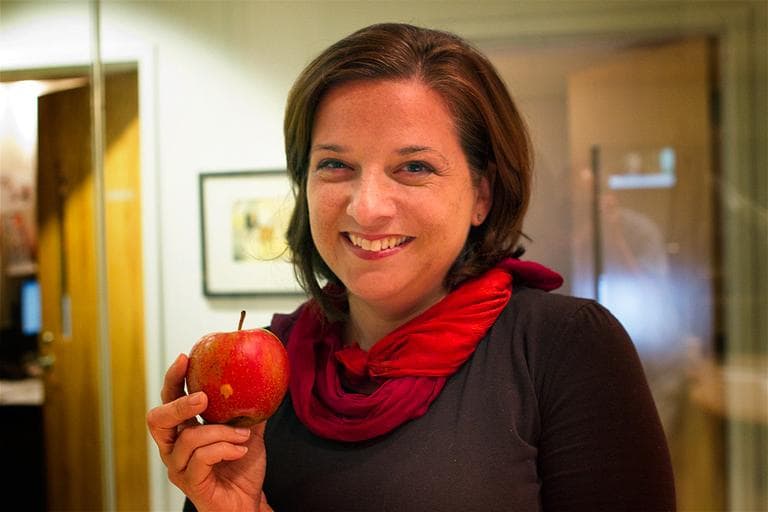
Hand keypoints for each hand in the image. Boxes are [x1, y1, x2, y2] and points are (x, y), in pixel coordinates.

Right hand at [146, 354, 268, 511]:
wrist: (248, 503)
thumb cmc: (242, 468)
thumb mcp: (249, 432)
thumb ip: (250, 410)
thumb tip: (264, 379)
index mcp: (184, 430)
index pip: (169, 399)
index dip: (173, 378)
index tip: (186, 357)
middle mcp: (174, 447)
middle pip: (157, 419)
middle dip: (179, 404)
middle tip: (204, 397)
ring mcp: (179, 467)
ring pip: (187, 438)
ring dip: (220, 432)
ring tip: (243, 436)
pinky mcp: (190, 483)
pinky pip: (202, 458)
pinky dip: (225, 448)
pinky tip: (241, 450)